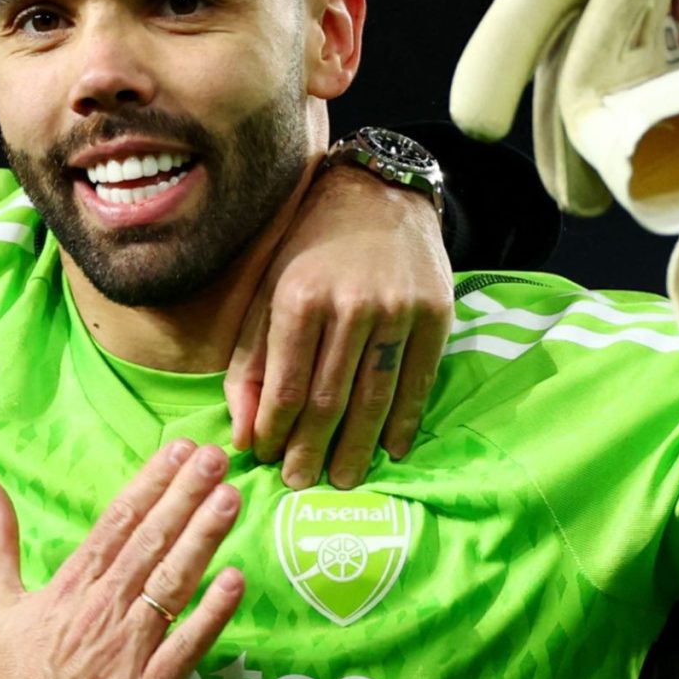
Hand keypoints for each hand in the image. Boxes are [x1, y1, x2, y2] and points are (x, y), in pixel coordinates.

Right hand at [0, 440, 246, 678]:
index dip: (152, 482)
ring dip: (205, 538)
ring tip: (231, 499)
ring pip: (174, 583)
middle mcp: (104, 610)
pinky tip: (236, 579)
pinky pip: (189, 644)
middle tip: (217, 458)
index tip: (179, 451)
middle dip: (187, 496)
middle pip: (153, 542)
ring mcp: (132, 650)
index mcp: (70, 587)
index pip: (118, 521)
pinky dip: (213, 612)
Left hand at [226, 163, 453, 488]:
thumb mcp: (267, 291)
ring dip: (357, 447)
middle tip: (302, 484)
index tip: (267, 460)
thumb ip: (251, 361)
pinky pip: (418, 382)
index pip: (286, 386)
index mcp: (299, 298)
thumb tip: (242, 432)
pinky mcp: (436, 314)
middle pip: (330, 400)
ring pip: (375, 397)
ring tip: (343, 478)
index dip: (276, 432)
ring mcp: (398, 310)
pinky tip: (393, 450)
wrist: (380, 194)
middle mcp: (350, 305)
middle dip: (312, 450)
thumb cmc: (310, 247)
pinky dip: (404, 422)